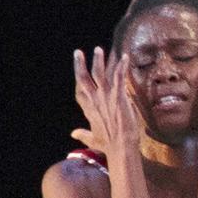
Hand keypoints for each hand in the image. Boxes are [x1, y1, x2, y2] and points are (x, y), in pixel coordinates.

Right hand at [69, 46, 145, 161]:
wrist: (121, 148)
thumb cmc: (109, 145)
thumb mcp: (93, 139)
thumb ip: (82, 134)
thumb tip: (73, 133)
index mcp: (89, 109)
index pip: (80, 91)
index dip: (78, 80)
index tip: (78, 71)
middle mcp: (95, 100)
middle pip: (83, 79)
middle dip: (80, 64)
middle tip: (78, 52)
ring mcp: (105, 97)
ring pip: (99, 74)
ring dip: (98, 61)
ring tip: (98, 49)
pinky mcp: (118, 96)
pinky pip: (119, 77)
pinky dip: (121, 67)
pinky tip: (125, 57)